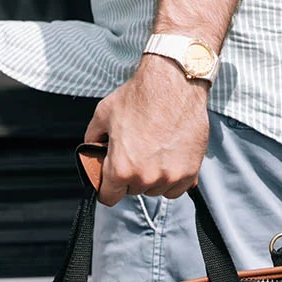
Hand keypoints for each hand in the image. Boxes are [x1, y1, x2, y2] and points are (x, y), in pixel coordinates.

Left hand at [84, 55, 209, 206]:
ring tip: (154, 151)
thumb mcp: (104, 114)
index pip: (108, 197)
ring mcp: (169, 176)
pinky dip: (172, 177)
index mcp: (120, 168)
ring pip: (155, 190)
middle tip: (136, 153)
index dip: (107, 188)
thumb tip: (92, 149)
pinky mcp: (189, 172)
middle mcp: (145, 177)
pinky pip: (176, 188)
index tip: (111, 182)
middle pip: (133, 191)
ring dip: (153, 177)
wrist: (175, 84)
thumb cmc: (141, 96)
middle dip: (131, 176)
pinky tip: (169, 158)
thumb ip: (93, 138)